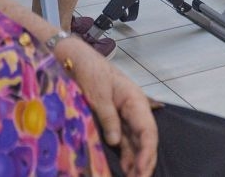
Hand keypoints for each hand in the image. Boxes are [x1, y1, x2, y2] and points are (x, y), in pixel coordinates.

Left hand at [56, 39, 157, 176]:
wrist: (76, 58)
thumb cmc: (90, 69)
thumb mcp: (98, 93)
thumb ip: (108, 117)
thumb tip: (115, 142)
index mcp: (135, 100)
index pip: (148, 130)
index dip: (148, 151)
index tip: (143, 169)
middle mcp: (133, 110)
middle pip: (145, 139)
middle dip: (145, 161)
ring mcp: (124, 116)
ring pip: (135, 143)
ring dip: (135, 162)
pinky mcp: (113, 120)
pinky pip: (123, 140)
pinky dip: (126, 155)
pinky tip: (126, 168)